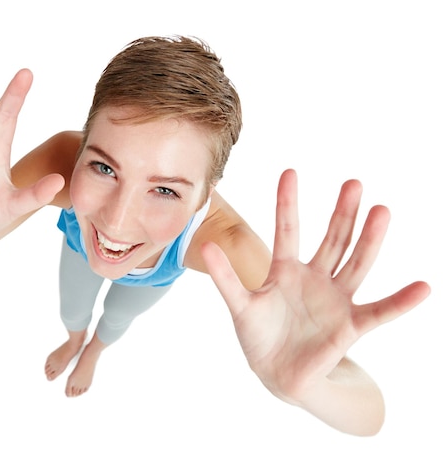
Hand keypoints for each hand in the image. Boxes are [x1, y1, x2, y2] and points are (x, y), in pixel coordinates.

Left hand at [202, 169, 429, 403]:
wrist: (278, 374)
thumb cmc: (259, 336)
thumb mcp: (240, 305)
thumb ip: (225, 277)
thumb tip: (203, 246)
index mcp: (286, 270)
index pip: (287, 230)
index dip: (287, 203)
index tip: (289, 172)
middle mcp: (315, 278)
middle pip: (332, 239)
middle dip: (342, 213)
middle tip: (353, 183)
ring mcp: (335, 299)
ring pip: (356, 264)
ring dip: (370, 240)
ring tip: (382, 211)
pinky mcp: (350, 326)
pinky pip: (379, 312)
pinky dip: (401, 302)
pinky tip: (423, 288)